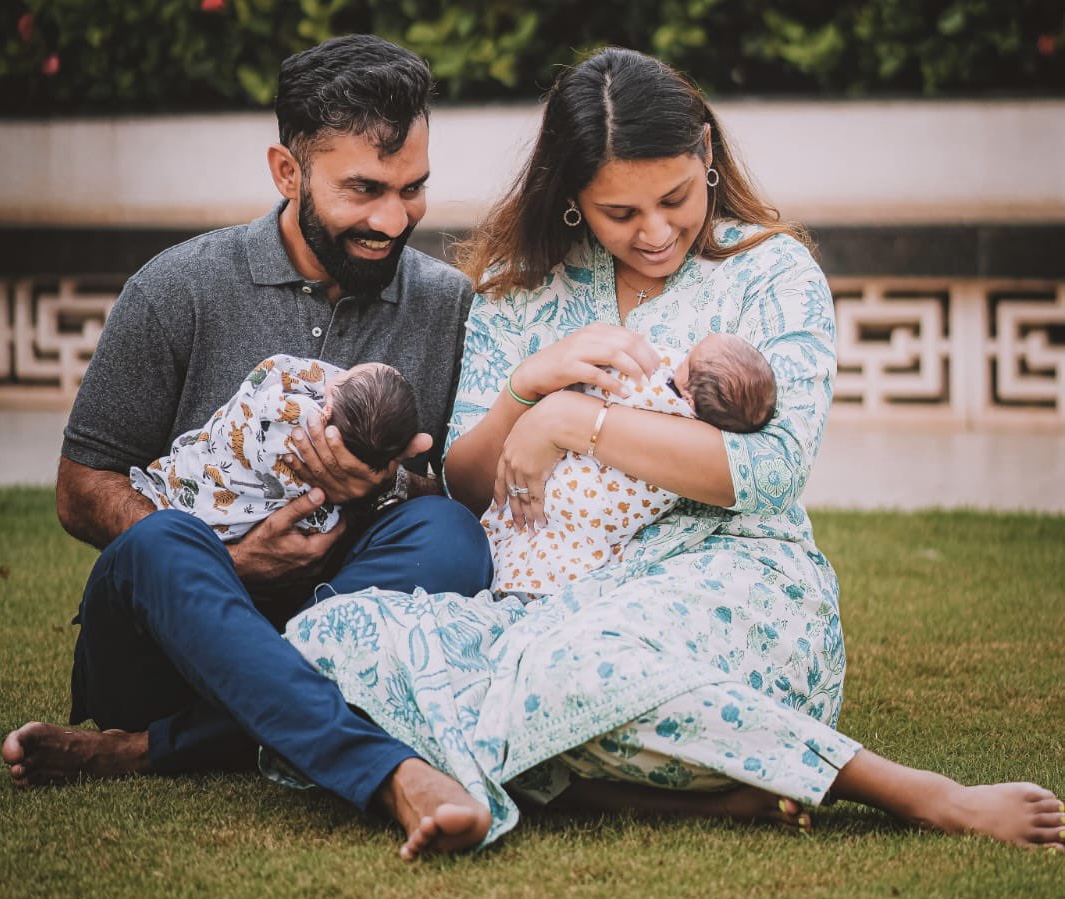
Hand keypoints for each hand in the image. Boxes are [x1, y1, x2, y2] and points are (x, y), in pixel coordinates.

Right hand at [228, 488, 345, 586]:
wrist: (241, 569)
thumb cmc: (257, 546)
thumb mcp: (278, 521)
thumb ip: (301, 507)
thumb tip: (321, 493)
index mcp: (316, 551)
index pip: (341, 529)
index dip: (341, 514)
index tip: (336, 504)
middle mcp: (317, 565)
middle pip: (335, 540)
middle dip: (331, 525)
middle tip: (325, 510)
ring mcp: (311, 574)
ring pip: (326, 551)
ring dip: (323, 537)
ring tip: (314, 523)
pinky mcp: (303, 578)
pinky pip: (316, 560)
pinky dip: (314, 548)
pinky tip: (303, 539)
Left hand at [284, 411, 432, 504]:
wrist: (373, 499)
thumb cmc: (382, 473)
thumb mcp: (396, 462)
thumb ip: (408, 449)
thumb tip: (427, 439)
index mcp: (365, 479)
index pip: (349, 463)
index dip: (338, 447)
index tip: (331, 427)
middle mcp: (348, 488)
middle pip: (329, 464)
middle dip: (317, 441)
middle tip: (311, 419)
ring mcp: (332, 492)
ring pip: (315, 471)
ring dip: (304, 451)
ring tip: (298, 431)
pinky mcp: (320, 494)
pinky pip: (305, 481)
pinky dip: (295, 467)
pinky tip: (286, 454)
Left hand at [492, 395, 568, 530]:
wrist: (554, 418)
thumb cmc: (547, 416)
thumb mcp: (530, 425)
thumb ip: (529, 437)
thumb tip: (537, 441)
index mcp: (508, 450)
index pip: (500, 477)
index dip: (499, 493)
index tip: (499, 506)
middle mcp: (511, 462)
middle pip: (510, 491)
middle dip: (513, 511)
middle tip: (515, 525)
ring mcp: (521, 469)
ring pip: (521, 498)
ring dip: (526, 516)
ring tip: (528, 530)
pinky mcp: (535, 474)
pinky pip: (535, 498)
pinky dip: (537, 512)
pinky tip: (540, 523)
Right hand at [510, 323, 658, 400]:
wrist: (534, 372)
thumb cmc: (566, 364)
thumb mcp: (590, 348)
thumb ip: (612, 344)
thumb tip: (643, 340)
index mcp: (596, 330)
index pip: (631, 335)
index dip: (648, 351)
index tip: (658, 367)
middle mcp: (588, 336)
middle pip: (627, 343)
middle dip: (645, 360)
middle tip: (654, 377)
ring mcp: (578, 350)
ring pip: (615, 355)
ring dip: (633, 370)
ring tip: (642, 384)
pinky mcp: (569, 366)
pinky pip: (597, 374)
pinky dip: (613, 384)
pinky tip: (624, 393)